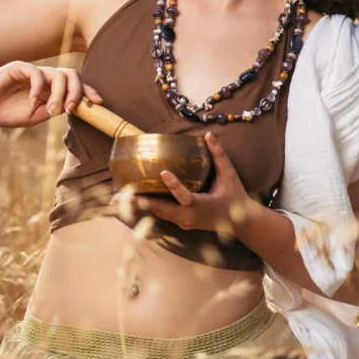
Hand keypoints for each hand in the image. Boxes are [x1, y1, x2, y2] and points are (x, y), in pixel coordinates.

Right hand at [0, 61, 102, 127]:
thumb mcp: (33, 117)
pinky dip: (37, 89)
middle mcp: (44, 77)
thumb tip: (71, 108)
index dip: (88, 92)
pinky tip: (31, 102)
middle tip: (71, 109)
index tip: (99, 103)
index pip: (75, 85)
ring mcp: (32, 71)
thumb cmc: (3, 110)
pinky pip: (36, 74)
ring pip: (58, 74)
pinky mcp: (18, 68)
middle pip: (73, 75)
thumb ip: (51, 110)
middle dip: (78, 92)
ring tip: (51, 109)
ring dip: (60, 94)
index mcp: (49, 89)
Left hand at [110, 131, 252, 234]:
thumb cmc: (235, 197)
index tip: (163, 173)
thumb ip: (219, 155)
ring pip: (157, 213)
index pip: (185, 196)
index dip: (174, 185)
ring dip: (138, 205)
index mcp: (202, 206)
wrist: (241, 224)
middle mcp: (189, 217)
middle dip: (139, 202)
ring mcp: (183, 223)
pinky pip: (161, 214)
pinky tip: (131, 200)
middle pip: (161, 209)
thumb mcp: (230, 176)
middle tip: (119, 196)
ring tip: (117, 198)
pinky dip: (147, 206)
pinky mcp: (180, 223)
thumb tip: (208, 134)